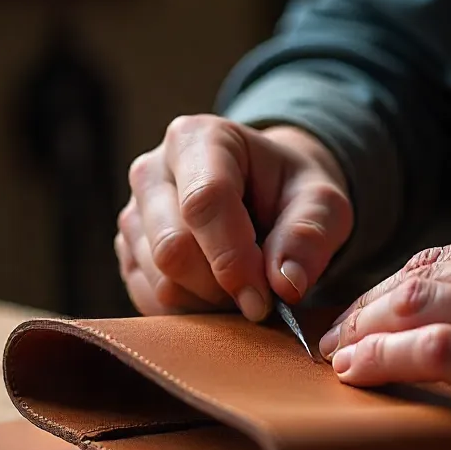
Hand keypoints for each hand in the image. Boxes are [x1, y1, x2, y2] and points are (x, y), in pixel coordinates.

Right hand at [116, 116, 352, 319]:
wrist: (265, 194)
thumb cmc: (292, 192)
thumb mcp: (323, 203)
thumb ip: (310, 236)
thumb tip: (286, 284)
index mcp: (198, 138)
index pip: (204, 203)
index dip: (234, 259)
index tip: (264, 299)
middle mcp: (152, 170)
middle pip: (173, 247)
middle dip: (223, 287)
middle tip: (261, 296)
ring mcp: (134, 214)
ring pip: (160, 281)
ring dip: (209, 303)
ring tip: (244, 287)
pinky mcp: (128, 252)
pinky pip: (150, 300)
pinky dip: (190, 311)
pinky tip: (219, 294)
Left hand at [318, 213, 450, 449]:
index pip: (444, 255)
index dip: (390, 286)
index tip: (362, 314)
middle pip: (423, 274)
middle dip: (367, 308)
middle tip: (336, 338)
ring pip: (420, 301)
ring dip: (365, 331)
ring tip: (339, 356)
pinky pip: (438, 347)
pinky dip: (387, 356)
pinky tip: (358, 370)